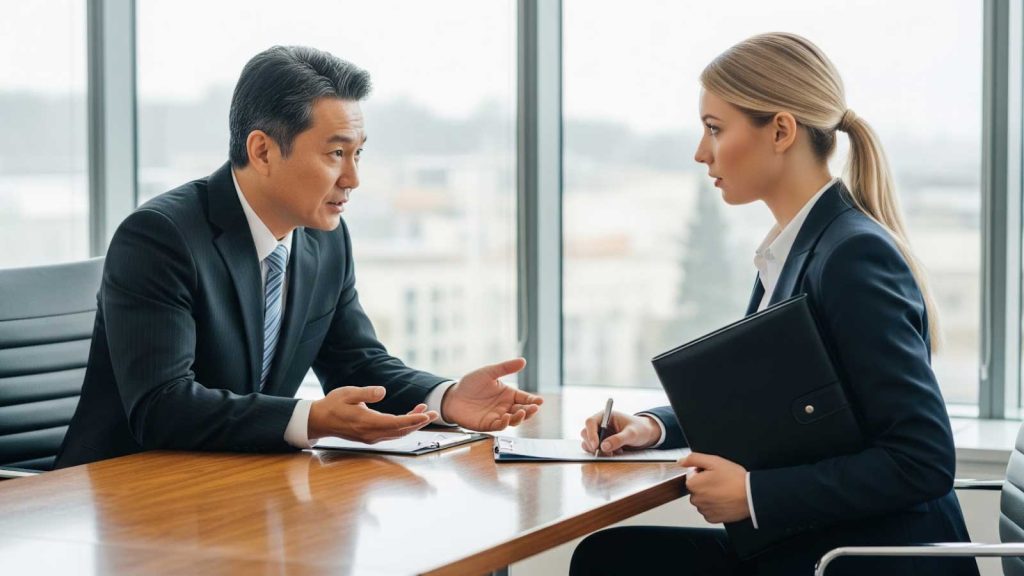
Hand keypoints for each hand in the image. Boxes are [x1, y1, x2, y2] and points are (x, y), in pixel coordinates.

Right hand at [307, 386, 437, 442]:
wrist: (319, 421)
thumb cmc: (332, 405)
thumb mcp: (348, 393)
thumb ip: (366, 393)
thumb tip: (382, 391)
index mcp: (366, 422)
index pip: (395, 422)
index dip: (412, 419)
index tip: (425, 414)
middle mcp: (371, 433)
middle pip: (400, 430)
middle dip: (418, 422)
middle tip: (434, 413)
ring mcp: (371, 437)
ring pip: (397, 433)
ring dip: (412, 424)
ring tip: (425, 412)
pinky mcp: (371, 436)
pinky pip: (392, 433)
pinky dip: (403, 426)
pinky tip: (410, 415)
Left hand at [441, 358, 542, 430]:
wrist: (452, 395)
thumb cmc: (470, 384)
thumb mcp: (489, 372)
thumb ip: (505, 368)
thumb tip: (523, 361)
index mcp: (508, 394)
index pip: (524, 398)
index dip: (533, 400)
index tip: (539, 401)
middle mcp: (505, 406)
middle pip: (522, 411)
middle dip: (530, 410)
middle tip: (534, 408)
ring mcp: (497, 416)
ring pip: (513, 420)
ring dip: (519, 417)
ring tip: (522, 411)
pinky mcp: (487, 424)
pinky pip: (499, 425)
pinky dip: (504, 423)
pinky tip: (506, 417)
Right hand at [580, 411, 661, 453]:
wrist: (646, 435)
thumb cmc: (640, 429)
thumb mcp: (632, 434)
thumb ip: (618, 439)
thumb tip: (603, 447)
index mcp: (605, 416)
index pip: (590, 422)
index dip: (591, 434)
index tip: (596, 446)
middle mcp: (600, 424)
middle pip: (586, 433)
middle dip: (593, 445)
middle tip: (606, 454)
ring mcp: (599, 434)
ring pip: (588, 443)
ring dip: (597, 451)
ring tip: (614, 453)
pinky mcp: (601, 443)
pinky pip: (594, 450)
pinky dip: (602, 454)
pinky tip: (614, 453)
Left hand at [680, 452, 749, 523]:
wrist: (751, 496)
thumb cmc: (735, 479)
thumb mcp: (714, 461)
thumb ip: (694, 458)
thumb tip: (681, 461)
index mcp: (694, 484)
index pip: (692, 476)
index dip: (703, 472)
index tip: (714, 473)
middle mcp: (696, 499)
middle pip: (696, 489)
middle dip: (705, 484)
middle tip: (720, 481)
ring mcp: (704, 510)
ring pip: (703, 500)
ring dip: (710, 496)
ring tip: (724, 491)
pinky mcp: (713, 518)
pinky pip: (709, 510)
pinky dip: (715, 506)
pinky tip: (724, 500)